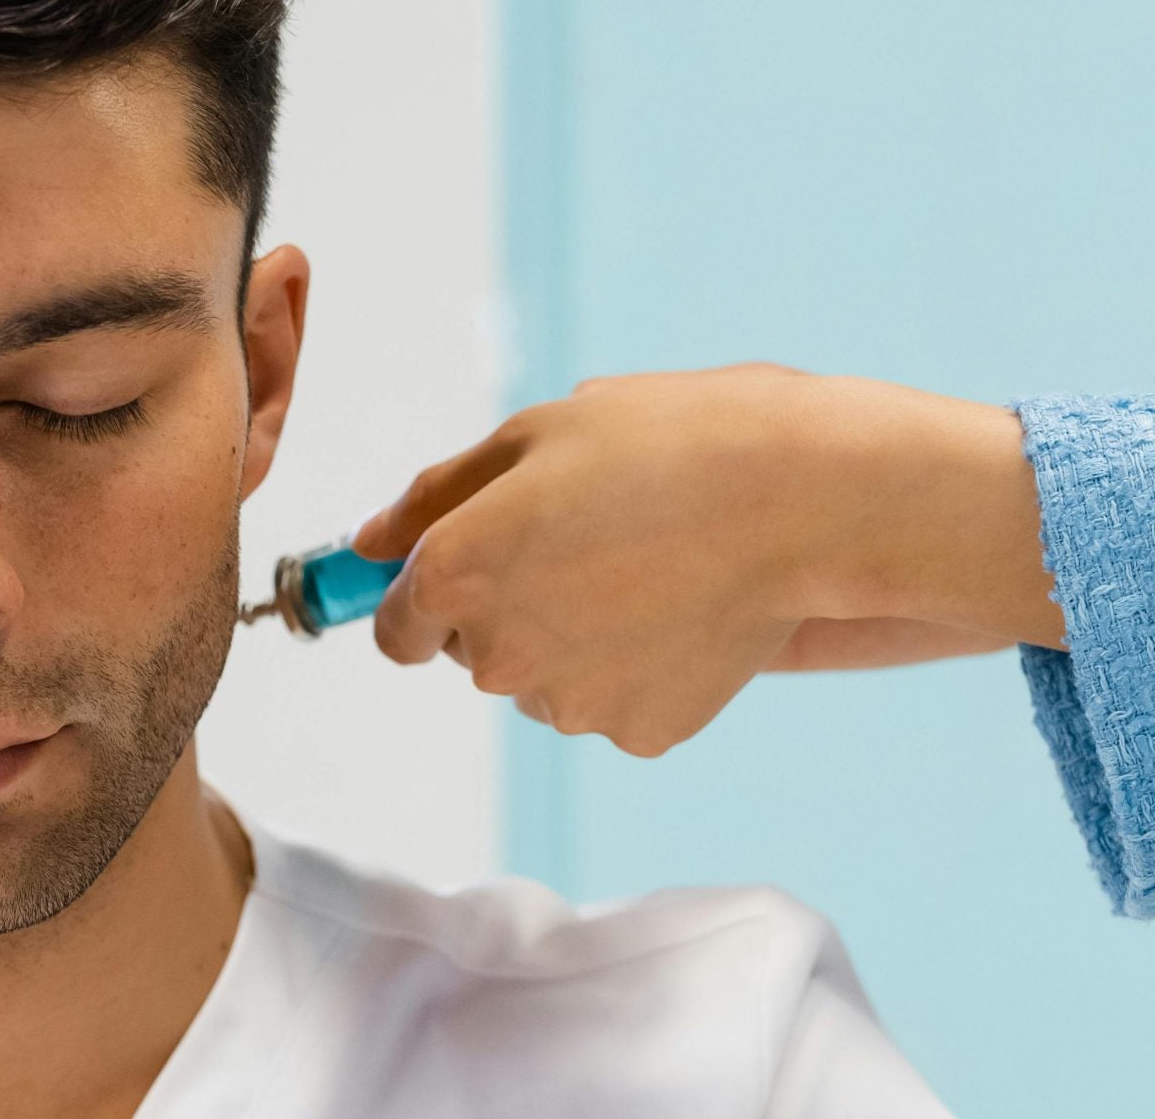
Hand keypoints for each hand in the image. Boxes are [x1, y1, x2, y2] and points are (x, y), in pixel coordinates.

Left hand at [354, 364, 1062, 756]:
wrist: (798, 499)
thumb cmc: (659, 445)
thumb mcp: (528, 436)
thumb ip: (433, 497)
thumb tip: (369, 543)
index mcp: (451, 577)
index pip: (393, 629)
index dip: (425, 596)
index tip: (474, 567)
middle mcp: (494, 656)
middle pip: (469, 653)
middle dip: (505, 608)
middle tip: (583, 543)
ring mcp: (568, 704)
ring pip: (542, 681)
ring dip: (569, 637)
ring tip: (642, 568)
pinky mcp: (638, 731)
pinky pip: (612, 701)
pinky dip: (634, 666)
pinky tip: (678, 609)